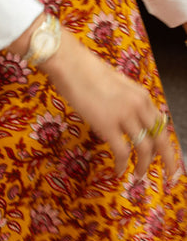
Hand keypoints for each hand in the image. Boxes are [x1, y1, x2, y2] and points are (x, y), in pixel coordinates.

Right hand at [40, 28, 177, 178]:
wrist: (70, 64)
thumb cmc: (86, 71)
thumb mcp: (116, 86)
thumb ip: (126, 103)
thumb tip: (127, 120)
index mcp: (142, 96)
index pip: (162, 125)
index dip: (167, 144)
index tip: (168, 158)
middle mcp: (139, 106)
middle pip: (161, 139)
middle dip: (168, 160)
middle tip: (170, 176)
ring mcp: (124, 115)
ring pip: (144, 148)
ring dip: (143, 166)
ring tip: (138, 176)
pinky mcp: (108, 125)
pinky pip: (122, 151)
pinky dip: (123, 165)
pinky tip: (119, 172)